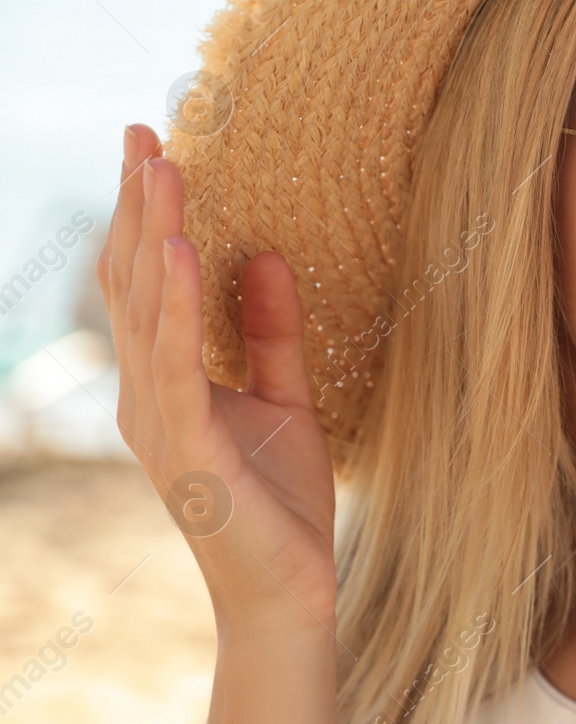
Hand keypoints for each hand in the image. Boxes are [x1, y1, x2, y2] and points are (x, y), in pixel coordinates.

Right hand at [97, 123, 337, 633]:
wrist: (289, 592)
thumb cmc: (280, 504)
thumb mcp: (288, 398)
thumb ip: (272, 331)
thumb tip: (269, 253)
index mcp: (165, 383)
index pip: (150, 284)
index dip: (148, 217)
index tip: (155, 147)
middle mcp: (147, 395)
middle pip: (138, 283)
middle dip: (141, 206)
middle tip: (145, 132)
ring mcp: (159, 421)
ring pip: (149, 310)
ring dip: (155, 234)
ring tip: (162, 165)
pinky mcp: (187, 448)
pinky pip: (179, 363)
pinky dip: (180, 304)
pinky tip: (185, 251)